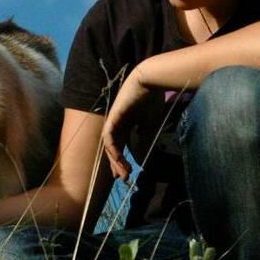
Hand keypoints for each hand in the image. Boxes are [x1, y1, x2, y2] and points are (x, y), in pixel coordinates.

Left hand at [101, 66, 151, 180]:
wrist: (149, 82)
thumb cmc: (151, 100)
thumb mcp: (149, 126)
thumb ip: (143, 141)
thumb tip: (140, 160)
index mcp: (126, 124)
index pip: (121, 146)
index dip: (123, 160)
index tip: (129, 173)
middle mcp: (117, 124)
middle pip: (113, 148)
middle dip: (117, 164)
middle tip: (122, 178)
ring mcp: (113, 121)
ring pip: (109, 145)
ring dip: (115, 161)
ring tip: (122, 173)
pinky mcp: (112, 118)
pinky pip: (108, 137)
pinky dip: (112, 149)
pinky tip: (118, 159)